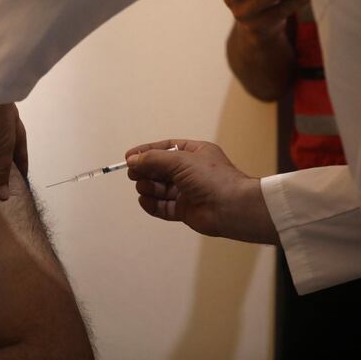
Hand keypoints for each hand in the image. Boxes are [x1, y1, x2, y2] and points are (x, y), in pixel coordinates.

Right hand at [125, 139, 278, 244]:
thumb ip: (153, 159)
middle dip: (145, 171)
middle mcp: (190, 172)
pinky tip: (144, 200)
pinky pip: (162, 207)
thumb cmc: (211, 178)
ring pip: (159, 188)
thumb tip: (132, 160)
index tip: (128, 157)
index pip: (164, 149)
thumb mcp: (180, 160)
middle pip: (159, 169)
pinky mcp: (184, 210)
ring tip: (144, 187)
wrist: (232, 207)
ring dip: (148, 187)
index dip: (145, 152)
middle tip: (133, 173)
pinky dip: (152, 204)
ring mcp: (187, 192)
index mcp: (194, 153)